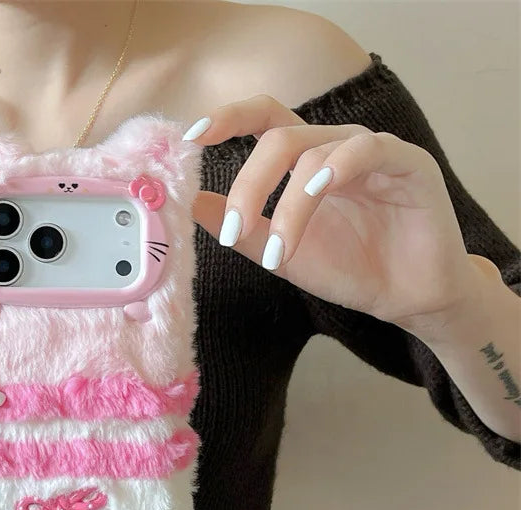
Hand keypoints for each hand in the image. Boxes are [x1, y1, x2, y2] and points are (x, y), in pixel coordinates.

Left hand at [186, 96, 481, 331]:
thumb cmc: (349, 270)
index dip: (228, 119)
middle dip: (249, 185)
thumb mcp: (281, 255)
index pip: (263, 121)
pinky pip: (367, 150)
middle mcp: (334, 148)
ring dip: (288, 204)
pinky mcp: (408, 163)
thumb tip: (193, 204)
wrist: (405, 298)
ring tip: (280, 252)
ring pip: (315, 152)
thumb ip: (243, 229)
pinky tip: (318, 190)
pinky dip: (337, 167)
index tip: (191, 138)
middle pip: (279, 139)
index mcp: (304, 161)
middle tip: (234, 230)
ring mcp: (371, 152)